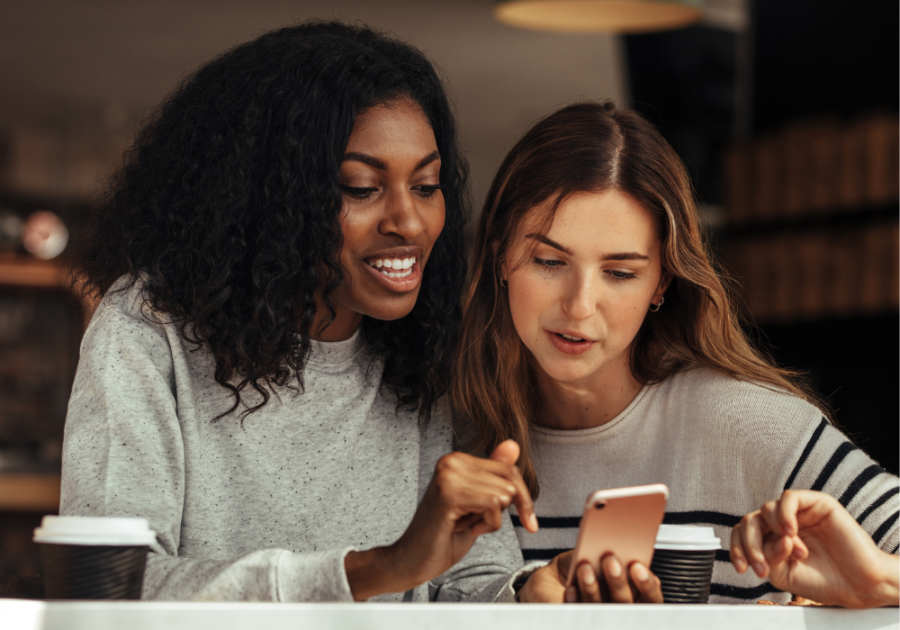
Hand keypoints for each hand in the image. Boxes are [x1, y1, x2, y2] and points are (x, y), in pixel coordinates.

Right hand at [345, 440, 536, 599]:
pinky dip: (487, 525)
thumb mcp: (478, 505)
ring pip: (504, 494)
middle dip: (503, 510)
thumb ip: (494, 475)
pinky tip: (462, 528)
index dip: (523, 499)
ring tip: (464, 524)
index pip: (509, 469)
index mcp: (457, 460)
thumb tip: (514, 444)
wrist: (412, 560)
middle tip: (474, 522)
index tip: (530, 523)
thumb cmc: (444, 536)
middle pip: (510, 481)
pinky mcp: (449, 494)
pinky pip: (493, 505)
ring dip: (491, 519)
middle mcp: (452, 460)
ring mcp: (449, 475)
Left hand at [518, 549, 662, 602]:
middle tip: (610, 560)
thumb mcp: (599, 555)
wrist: (557, 578)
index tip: (636, 565)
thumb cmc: (585, 564)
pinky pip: (577, 612)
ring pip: (601, 608)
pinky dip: (574, 599)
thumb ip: (611, 554)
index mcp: (633, 594)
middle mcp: (618, 610)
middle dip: (618, 582)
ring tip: (585, 566)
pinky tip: (570, 587)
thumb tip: (614, 544)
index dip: (647, 584)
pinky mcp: (576, 617)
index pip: (650, 598)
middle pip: (625, 604)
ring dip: (593, 588)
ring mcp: (598, 616)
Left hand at [731, 489, 899, 607]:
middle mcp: (781, 523)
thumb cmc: (824, 581)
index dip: (737, 548)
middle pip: (749, 521)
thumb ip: (766, 558)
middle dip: (751, 545)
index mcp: (771, 538)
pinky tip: (791, 533)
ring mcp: (798, 512)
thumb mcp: (784, 574)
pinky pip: (789, 498)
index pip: (743, 533)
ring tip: (796, 554)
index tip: (741, 568)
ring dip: (775, 535)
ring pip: (765, 509)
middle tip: (763, 567)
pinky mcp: (816, 503)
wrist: (859, 585)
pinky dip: (783, 514)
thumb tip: (768, 541)